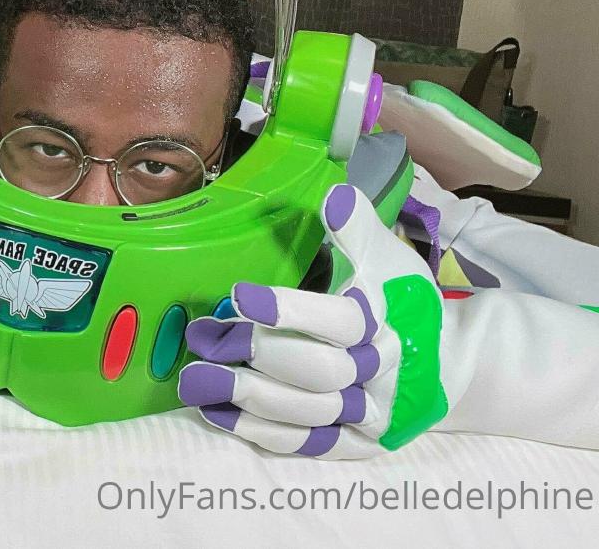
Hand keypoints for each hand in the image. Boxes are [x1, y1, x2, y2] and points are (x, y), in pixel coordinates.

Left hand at [178, 184, 447, 456]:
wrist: (443, 364)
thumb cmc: (402, 302)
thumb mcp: (390, 261)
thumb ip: (358, 230)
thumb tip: (336, 196)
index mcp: (386, 323)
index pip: (340, 320)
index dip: (291, 310)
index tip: (241, 294)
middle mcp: (380, 373)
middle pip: (320, 372)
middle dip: (260, 355)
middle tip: (207, 339)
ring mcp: (370, 413)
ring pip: (310, 412)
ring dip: (250, 397)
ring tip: (197, 380)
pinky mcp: (357, 443)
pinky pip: (308, 443)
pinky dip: (262, 432)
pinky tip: (219, 413)